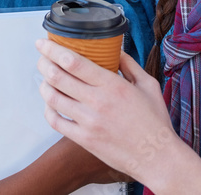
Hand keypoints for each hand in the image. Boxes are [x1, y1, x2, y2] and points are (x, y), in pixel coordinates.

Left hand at [35, 41, 200, 192]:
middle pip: (57, 77)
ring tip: (45, 79)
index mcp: (112, 85)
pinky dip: (48, 110)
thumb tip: (116, 51)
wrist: (158, 157)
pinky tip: (50, 104)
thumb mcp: (148, 85)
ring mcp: (88, 122)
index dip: (52, 49)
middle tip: (42, 57)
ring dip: (44, 85)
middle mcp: (97, 102)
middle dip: (44, 63)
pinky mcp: (84, 140)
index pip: (72, 62)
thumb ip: (130, 65)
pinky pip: (56, 122)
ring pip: (53, 98)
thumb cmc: (155, 121)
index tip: (43, 43)